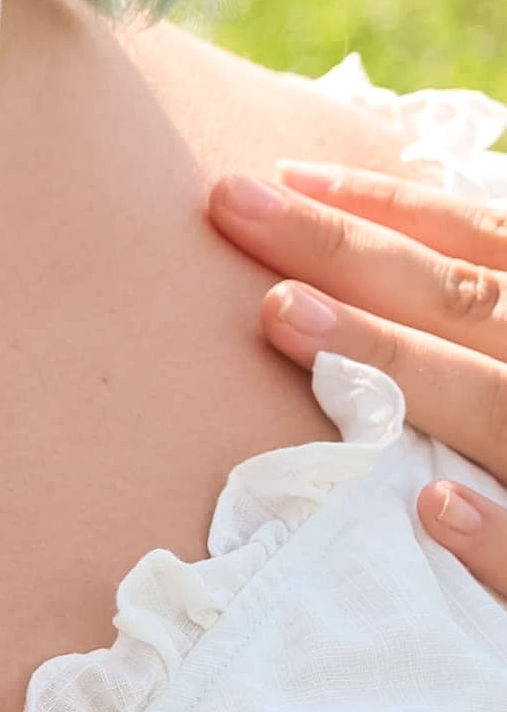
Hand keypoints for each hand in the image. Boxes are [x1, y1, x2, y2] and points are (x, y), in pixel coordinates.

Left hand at [209, 160, 506, 596]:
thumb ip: (469, 326)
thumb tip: (345, 277)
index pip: (481, 249)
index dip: (391, 207)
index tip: (284, 173)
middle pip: (469, 305)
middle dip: (353, 253)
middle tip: (232, 203)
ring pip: (503, 411)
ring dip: (399, 363)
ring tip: (285, 314)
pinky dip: (502, 538)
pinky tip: (430, 507)